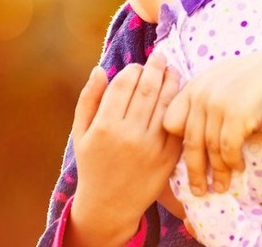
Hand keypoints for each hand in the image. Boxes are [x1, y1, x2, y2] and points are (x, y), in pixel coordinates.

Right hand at [67, 53, 181, 246]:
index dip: (133, 70)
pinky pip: (178, 122)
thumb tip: (99, 68)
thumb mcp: (81, 134)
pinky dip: (181, 104)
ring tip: (171, 69)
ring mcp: (152, 146)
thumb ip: (89, 100)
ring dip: (171, 81)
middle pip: (147, 89)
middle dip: (155, 68)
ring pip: (166, 103)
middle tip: (161, 56)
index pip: (123, 85)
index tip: (137, 65)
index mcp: (105, 127)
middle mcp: (129, 135)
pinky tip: (180, 93)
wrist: (110, 204)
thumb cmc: (93, 165)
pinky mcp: (169, 155)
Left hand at [163, 44, 261, 194]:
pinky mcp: (236, 114)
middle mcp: (201, 95)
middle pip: (189, 142)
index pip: (170, 122)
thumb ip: (203, 99)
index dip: (178, 142)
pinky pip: (228, 148)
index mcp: (193, 87)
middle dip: (194, 171)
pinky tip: (238, 168)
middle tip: (199, 190)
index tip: (190, 157)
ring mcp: (217, 105)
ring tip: (222, 186)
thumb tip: (196, 132)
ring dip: (218, 172)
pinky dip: (233, 162)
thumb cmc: (252, 76)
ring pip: (210, 149)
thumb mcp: (219, 79)